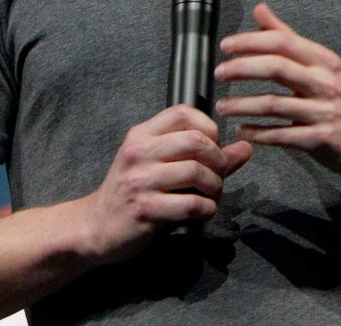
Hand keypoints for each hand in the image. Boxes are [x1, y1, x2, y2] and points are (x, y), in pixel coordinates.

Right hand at [80, 104, 251, 263]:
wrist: (94, 227)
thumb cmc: (134, 193)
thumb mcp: (162, 167)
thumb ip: (204, 157)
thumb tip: (246, 148)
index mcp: (141, 135)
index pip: (184, 113)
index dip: (209, 128)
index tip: (212, 148)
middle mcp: (138, 152)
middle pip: (196, 141)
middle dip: (218, 161)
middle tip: (218, 177)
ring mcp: (139, 181)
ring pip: (195, 172)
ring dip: (214, 187)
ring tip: (211, 197)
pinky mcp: (143, 209)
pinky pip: (190, 204)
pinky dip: (206, 209)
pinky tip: (203, 213)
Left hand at [215, 3, 340, 176]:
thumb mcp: (322, 64)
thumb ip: (288, 38)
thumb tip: (260, 9)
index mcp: (324, 60)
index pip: (283, 42)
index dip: (250, 42)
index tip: (225, 46)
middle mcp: (325, 82)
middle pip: (276, 68)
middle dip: (241, 69)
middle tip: (218, 74)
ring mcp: (324, 112)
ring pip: (273, 104)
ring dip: (242, 105)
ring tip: (222, 106)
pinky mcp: (320, 139)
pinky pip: (281, 135)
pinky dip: (258, 133)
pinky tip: (242, 130)